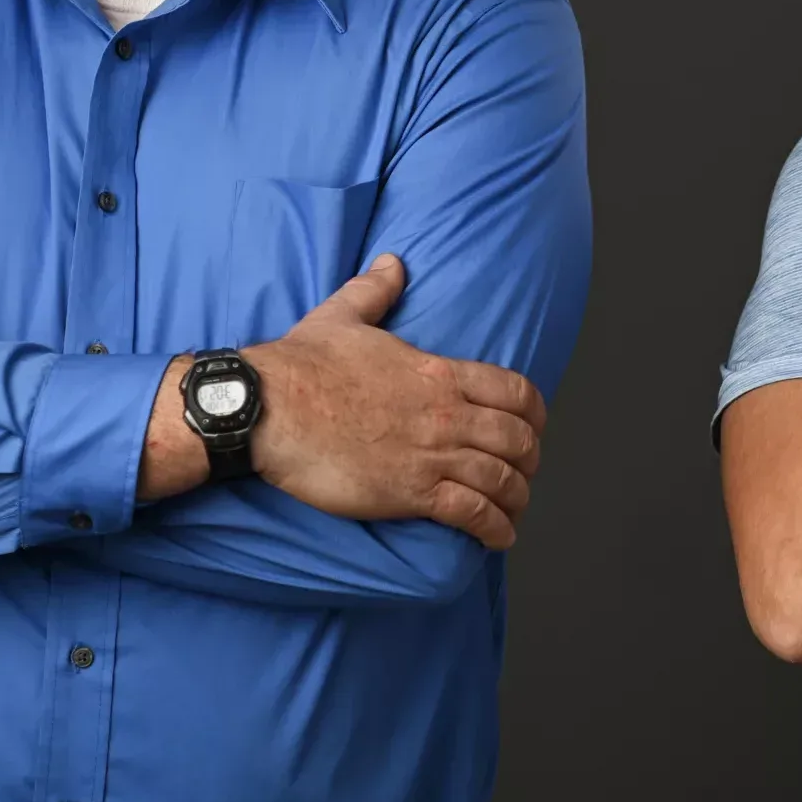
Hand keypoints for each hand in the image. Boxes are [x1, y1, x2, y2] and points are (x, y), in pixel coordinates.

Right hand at [244, 255, 547, 549]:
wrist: (267, 406)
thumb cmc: (301, 365)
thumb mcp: (342, 315)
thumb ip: (375, 290)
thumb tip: (392, 263)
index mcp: (438, 372)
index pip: (514, 392)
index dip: (534, 415)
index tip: (533, 429)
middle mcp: (446, 413)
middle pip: (518, 439)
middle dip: (529, 461)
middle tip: (524, 474)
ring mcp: (431, 453)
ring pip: (502, 479)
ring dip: (516, 500)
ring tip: (514, 514)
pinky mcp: (410, 491)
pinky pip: (471, 512)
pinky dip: (494, 528)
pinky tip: (498, 539)